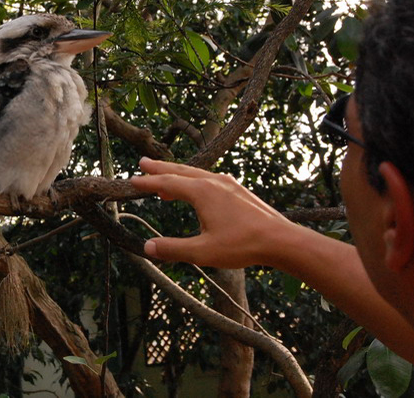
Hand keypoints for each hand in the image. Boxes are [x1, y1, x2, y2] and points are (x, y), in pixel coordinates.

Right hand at [131, 157, 292, 268]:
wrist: (280, 240)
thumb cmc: (242, 245)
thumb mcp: (203, 252)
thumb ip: (173, 249)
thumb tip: (147, 247)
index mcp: (201, 192)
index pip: (167, 183)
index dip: (148, 182)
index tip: (132, 180)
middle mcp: (213, 181)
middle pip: (180, 171)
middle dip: (160, 168)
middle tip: (143, 162)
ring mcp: (228, 184)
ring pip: (196, 174)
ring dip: (178, 175)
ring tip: (164, 182)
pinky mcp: (239, 190)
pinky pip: (210, 179)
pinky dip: (195, 181)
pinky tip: (197, 190)